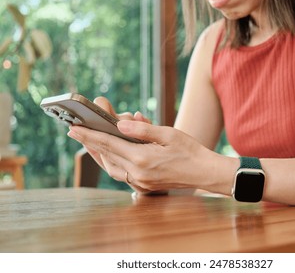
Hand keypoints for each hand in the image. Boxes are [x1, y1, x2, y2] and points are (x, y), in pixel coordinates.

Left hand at [68, 120, 237, 194]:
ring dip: (99, 154)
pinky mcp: (144, 186)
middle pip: (106, 156)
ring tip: (91, 142)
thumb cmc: (190, 151)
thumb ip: (142, 130)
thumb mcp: (168, 134)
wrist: (205, 173)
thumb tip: (121, 123)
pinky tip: (111, 154)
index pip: (108, 144)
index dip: (89, 135)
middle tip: (77, 131)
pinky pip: (121, 174)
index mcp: (142, 158)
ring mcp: (140, 182)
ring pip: (110, 167)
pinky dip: (112, 162)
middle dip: (91, 142)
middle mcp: (137, 173)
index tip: (73, 128)